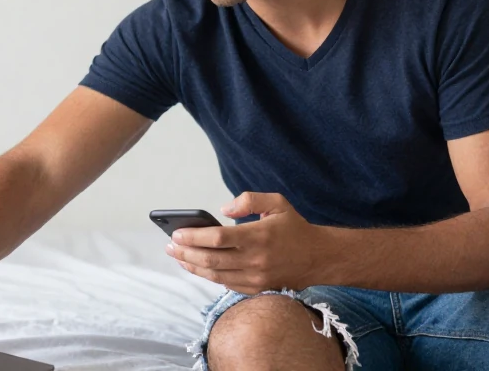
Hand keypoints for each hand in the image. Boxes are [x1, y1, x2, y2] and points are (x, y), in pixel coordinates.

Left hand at [165, 191, 326, 294]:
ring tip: (177, 256)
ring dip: (192, 266)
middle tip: (170, 245)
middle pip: (211, 259)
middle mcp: (256, 260)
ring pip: (215, 275)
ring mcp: (255, 278)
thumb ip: (249, 199)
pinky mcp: (256, 288)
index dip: (194, 236)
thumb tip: (223, 210)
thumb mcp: (277, 203)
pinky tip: (196, 266)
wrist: (318, 257)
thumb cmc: (294, 227)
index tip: (177, 233)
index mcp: (259, 236)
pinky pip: (226, 284)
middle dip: (185, 252)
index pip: (218, 239)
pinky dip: (208, 276)